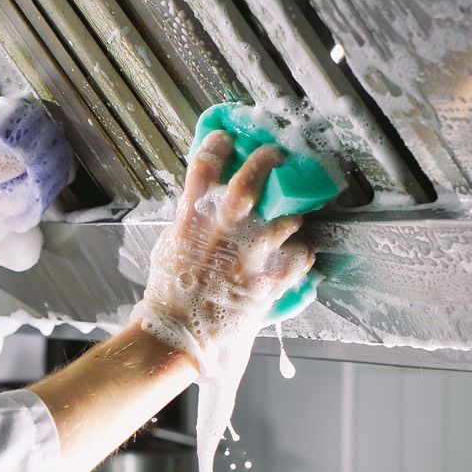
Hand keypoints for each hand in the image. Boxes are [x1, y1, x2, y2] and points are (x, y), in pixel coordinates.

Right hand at [129, 132, 314, 371]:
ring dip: (292, 218)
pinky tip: (294, 257)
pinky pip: (302, 255)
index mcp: (192, 219)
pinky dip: (301, 254)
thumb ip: (188, 220)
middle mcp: (225, 230)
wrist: (179, 333)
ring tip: (289, 222)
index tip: (226, 139)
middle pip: (252, 178)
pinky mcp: (271, 279)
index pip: (204, 164)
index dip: (217, 144)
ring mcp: (251, 254)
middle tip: (276, 157)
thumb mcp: (169, 245)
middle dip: (267, 161)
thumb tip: (200, 202)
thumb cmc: (170, 293)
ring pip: (289, 219)